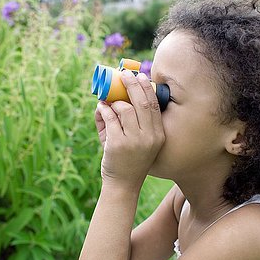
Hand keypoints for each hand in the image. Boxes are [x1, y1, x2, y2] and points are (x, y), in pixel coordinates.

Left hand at [94, 70, 165, 187]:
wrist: (123, 185)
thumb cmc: (130, 160)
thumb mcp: (139, 141)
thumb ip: (132, 120)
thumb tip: (118, 96)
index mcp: (158, 134)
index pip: (154, 105)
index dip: (146, 87)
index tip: (139, 76)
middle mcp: (149, 137)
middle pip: (142, 102)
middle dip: (132, 84)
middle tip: (123, 75)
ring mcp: (133, 140)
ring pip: (124, 108)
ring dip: (114, 101)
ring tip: (108, 102)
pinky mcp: (117, 143)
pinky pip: (109, 117)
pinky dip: (103, 109)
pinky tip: (101, 107)